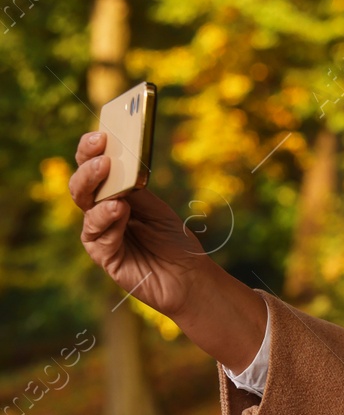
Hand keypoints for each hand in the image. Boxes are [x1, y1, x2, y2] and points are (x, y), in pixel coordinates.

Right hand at [68, 130, 213, 319]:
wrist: (191, 278)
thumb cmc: (176, 242)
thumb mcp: (158, 209)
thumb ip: (135, 191)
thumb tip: (118, 166)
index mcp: (114, 197)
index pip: (93, 170)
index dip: (90, 151)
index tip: (100, 136)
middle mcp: (102, 214)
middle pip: (82, 188)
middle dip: (88, 170)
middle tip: (103, 159)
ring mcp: (101, 236)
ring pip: (86, 210)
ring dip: (97, 195)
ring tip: (113, 187)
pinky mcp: (106, 257)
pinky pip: (99, 238)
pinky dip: (108, 222)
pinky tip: (118, 212)